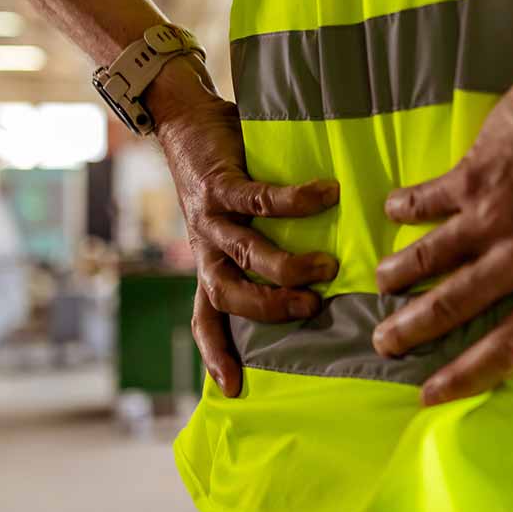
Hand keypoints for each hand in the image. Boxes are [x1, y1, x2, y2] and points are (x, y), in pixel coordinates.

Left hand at [149, 61, 338, 397]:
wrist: (184, 121)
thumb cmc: (222, 176)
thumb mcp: (235, 223)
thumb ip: (265, 247)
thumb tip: (326, 274)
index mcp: (209, 264)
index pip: (206, 318)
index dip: (215, 353)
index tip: (233, 389)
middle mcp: (206, 248)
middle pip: (228, 294)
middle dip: (269, 308)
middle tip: (312, 308)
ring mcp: (210, 218)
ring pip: (244, 253)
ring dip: (287, 265)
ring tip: (328, 265)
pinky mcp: (219, 184)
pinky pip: (259, 198)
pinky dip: (295, 201)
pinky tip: (327, 194)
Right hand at [372, 74, 512, 405]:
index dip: (469, 373)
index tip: (434, 393)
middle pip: (455, 307)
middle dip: (414, 330)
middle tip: (384, 344)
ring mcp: (493, 215)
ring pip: (432, 257)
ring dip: (401, 275)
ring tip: (380, 288)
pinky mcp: (474, 175)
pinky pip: (431, 199)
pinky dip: (409, 207)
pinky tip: (393, 211)